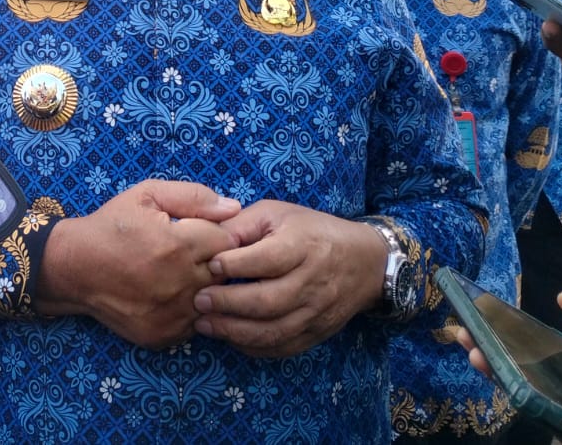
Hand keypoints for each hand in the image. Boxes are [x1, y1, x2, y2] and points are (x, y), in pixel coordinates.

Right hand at [36, 180, 239, 349]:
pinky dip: (188, 310)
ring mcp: (171, 314)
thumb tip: (234, 208)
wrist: (74, 267)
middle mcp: (178, 283)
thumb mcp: (147, 195)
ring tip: (179, 273)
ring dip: (204, 288)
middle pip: (225, 274)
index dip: (217, 234)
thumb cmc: (112, 225)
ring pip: (213, 301)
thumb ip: (193, 197)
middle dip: (214, 261)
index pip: (228, 242)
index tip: (201, 232)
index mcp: (177, 245)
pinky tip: (168, 294)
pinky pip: (194, 324)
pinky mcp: (163, 336)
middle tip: (191, 253)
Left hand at [192, 201, 383, 357]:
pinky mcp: (317, 333)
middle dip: (228, 304)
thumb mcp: (277, 214)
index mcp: (302, 246)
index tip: (208, 265)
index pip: (267, 260)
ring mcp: (316, 312)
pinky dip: (253, 347)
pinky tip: (230, 338)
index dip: (234, 264)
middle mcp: (312, 282)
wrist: (363, 262)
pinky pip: (283, 347)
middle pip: (268, 301)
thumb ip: (242, 224)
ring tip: (204, 324)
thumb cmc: (310, 231)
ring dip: (234, 331)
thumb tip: (207, 238)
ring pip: (274, 330)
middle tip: (198, 301)